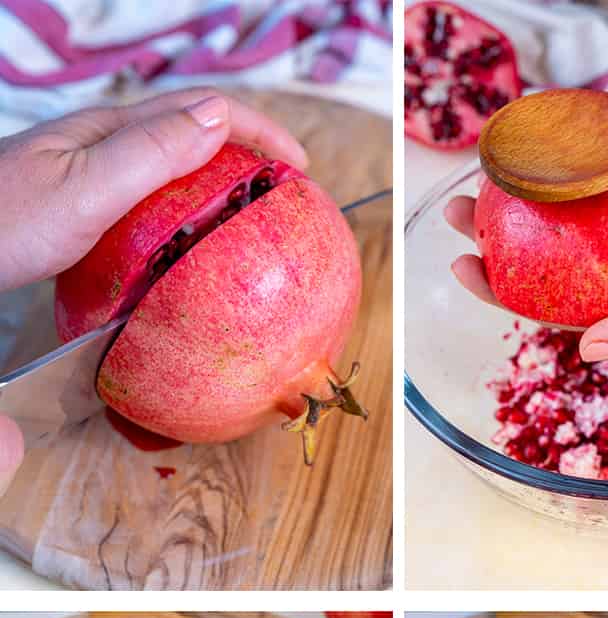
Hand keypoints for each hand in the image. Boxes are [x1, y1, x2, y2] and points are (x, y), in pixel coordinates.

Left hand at [0, 88, 306, 292]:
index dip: (258, 129)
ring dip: (222, 176)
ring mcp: (92, 173)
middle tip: (288, 189)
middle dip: (249, 148)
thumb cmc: (3, 225)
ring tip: (254, 211)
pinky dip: (191, 208)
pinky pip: (154, 198)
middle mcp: (103, 144)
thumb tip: (219, 117)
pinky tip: (193, 240)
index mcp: (111, 131)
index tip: (300, 168)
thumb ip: (151, 153)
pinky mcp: (84, 206)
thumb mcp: (86, 191)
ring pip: (174, 163)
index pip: (201, 109)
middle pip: (191, 128)